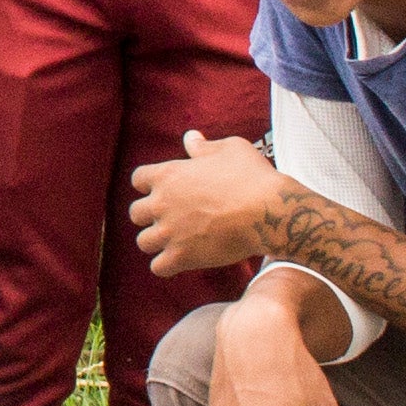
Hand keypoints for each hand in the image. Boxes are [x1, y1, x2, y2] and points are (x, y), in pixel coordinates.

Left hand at [127, 130, 284, 279]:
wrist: (269, 211)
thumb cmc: (252, 177)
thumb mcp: (230, 149)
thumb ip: (204, 146)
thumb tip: (190, 137)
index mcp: (167, 175)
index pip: (138, 179)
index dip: (150, 185)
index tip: (165, 190)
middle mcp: (161, 203)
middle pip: (136, 213)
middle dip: (151, 216)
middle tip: (172, 219)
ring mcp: (169, 232)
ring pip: (144, 242)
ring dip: (157, 242)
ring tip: (175, 242)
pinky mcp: (182, 257)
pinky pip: (158, 268)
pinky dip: (166, 266)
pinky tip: (180, 261)